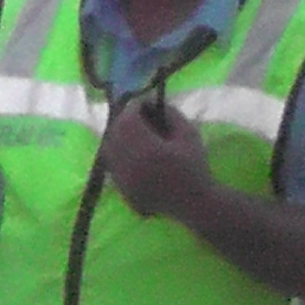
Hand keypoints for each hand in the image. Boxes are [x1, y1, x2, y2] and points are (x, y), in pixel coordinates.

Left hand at [99, 97, 218, 221]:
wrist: (194, 203)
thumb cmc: (195, 167)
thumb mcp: (189, 134)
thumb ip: (171, 114)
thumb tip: (154, 102)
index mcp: (146, 150)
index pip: (128, 120)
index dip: (134, 107)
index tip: (144, 103)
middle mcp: (128, 164)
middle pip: (114, 133)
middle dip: (124, 120)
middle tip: (136, 115)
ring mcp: (122, 179)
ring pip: (108, 149)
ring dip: (117, 135)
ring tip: (133, 132)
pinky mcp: (121, 189)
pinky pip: (111, 165)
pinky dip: (117, 153)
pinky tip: (131, 151)